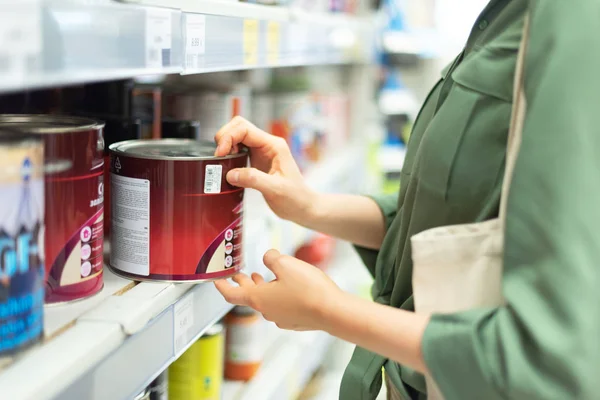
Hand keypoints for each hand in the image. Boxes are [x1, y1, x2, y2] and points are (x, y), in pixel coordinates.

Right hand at [214, 116, 316, 222]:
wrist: (302, 207)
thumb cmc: (295, 198)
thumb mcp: (275, 189)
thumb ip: (253, 179)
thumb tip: (230, 174)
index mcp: (274, 145)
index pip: (245, 129)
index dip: (229, 137)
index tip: (220, 154)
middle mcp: (267, 145)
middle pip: (239, 127)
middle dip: (225, 138)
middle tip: (219, 157)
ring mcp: (261, 151)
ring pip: (237, 136)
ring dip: (226, 145)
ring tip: (222, 163)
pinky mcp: (256, 161)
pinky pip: (238, 149)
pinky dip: (229, 154)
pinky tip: (228, 167)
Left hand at [215, 249, 343, 330]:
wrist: (332, 312)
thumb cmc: (308, 290)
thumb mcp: (285, 263)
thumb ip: (271, 257)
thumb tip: (268, 257)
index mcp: (258, 298)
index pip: (231, 294)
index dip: (222, 286)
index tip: (216, 281)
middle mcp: (267, 311)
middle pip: (249, 297)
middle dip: (243, 283)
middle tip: (239, 274)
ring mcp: (281, 318)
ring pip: (265, 301)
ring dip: (261, 288)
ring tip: (262, 276)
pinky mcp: (294, 321)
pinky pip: (280, 306)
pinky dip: (277, 295)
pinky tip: (286, 286)